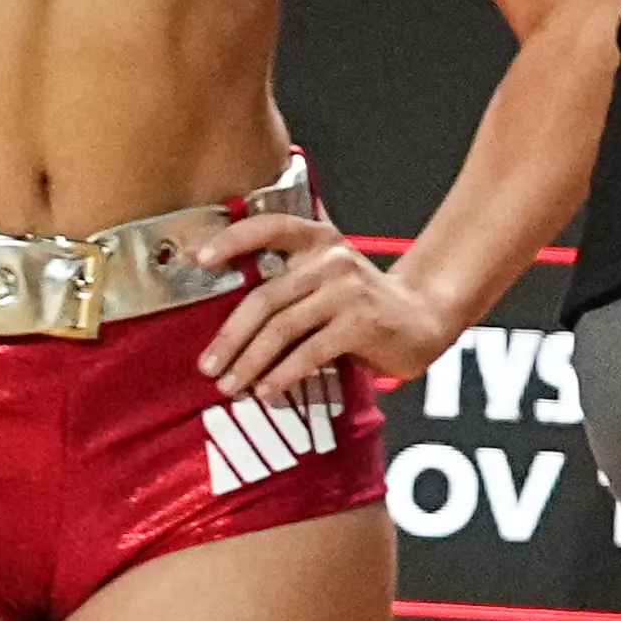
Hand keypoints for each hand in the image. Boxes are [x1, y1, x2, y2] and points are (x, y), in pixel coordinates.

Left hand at [190, 214, 452, 399]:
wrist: (422, 317)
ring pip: (282, 328)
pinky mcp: (361, 322)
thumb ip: (286, 283)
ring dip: (249, 363)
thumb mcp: (325, 280)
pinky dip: (281, 376)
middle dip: (229, 337)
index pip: (270, 227)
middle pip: (265, 297)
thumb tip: (218, 319)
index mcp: (318, 241)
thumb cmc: (361, 304)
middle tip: (208, 366)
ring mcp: (348, 290)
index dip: (233, 240)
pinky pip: (308, 353)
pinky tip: (267, 392)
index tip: (199, 260)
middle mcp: (332, 259)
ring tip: (230, 386)